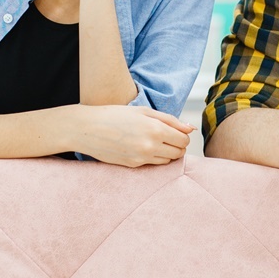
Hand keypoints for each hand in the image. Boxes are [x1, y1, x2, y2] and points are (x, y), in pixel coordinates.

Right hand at [69, 104, 193, 166]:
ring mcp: (142, 158)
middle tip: (166, 137)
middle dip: (177, 145)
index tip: (175, 131)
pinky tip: (142, 147)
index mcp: (155, 129)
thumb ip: (170, 120)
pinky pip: (153, 164)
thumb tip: (191, 129)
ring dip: (167, 152)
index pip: (184, 140)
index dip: (183, 136)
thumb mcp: (144, 111)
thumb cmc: (116, 115)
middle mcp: (151, 146)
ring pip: (167, 161)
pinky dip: (154, 157)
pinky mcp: (134, 165)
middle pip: (179, 152)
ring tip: (154, 141)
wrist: (88, 129)